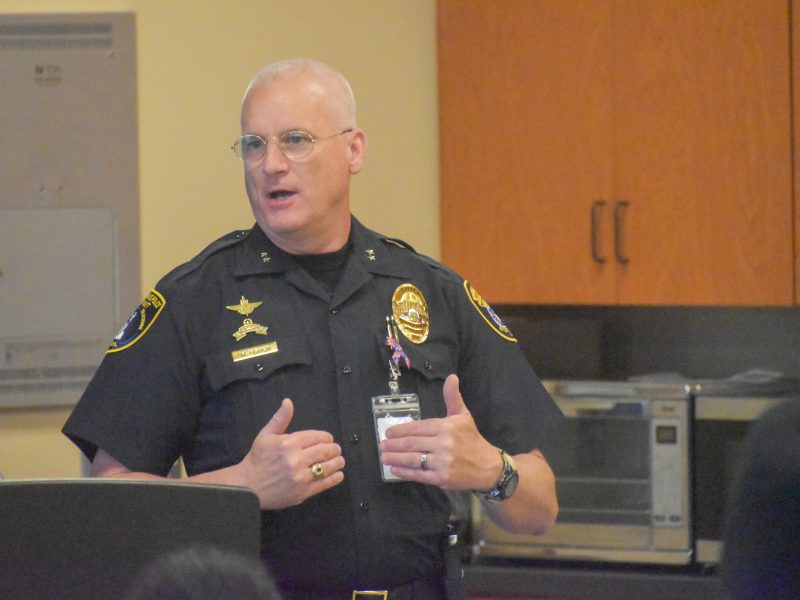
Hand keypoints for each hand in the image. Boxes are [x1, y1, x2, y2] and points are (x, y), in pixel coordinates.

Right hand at [239, 398, 344, 508]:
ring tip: (339, 461)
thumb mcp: (266, 435)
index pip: (318, 437)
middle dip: (334, 449)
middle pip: (326, 451)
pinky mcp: (302, 492)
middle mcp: (296, 459)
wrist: (247, 486)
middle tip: (336, 449)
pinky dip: (334, 478)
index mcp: (289, 443)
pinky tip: (338, 474)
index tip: (328, 440)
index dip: (327, 438)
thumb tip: (288, 402)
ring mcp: (300, 477)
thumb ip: (280, 418)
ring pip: (327, 467)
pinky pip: (324, 484)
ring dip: (337, 462)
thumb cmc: (257, 459)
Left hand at [378, 374, 502, 490]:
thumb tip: (451, 377)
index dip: (401, 430)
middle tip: (381, 445)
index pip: (418, 427)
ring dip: (395, 458)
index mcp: (447, 427)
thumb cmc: (472, 439)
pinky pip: (419, 474)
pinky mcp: (442, 478)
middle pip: (412, 443)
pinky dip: (405, 472)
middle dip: (393, 444)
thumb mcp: (463, 415)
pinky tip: (395, 469)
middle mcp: (444, 444)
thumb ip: (453, 397)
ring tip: (383, 456)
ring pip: (412, 459)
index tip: (389, 432)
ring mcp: (442, 462)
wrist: (488, 467)